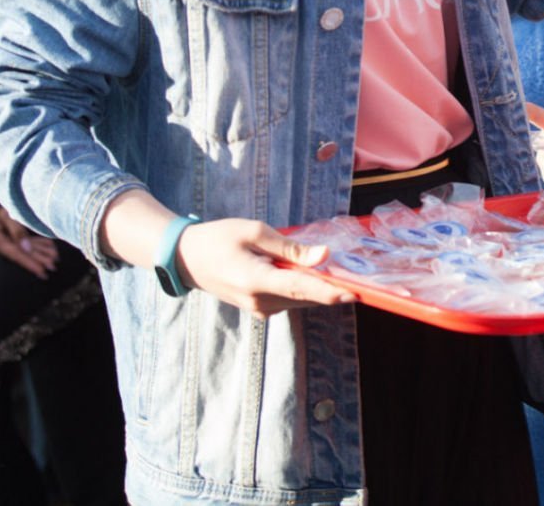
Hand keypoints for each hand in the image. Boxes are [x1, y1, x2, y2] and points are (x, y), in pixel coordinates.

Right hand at [0, 207, 60, 278]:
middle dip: (37, 260)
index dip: (28, 262)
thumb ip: (16, 229)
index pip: (13, 253)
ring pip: (25, 251)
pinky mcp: (11, 244)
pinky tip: (50, 249)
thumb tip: (27, 248)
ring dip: (40, 254)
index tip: (41, 270)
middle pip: (21, 254)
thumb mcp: (6, 214)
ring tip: (55, 258)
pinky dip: (38, 246)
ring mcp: (5, 247)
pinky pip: (25, 246)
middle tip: (53, 266)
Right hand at [176, 218, 354, 315]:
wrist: (186, 259)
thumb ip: (290, 247)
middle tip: (357, 274)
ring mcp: (259, 309)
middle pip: (306, 296)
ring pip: (300, 300)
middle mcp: (259, 302)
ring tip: (335, 269)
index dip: (329, 291)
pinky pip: (290, 300)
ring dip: (317, 287)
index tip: (353, 293)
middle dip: (331, 287)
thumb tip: (323, 255)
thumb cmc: (219, 238)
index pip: (301, 288)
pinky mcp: (259, 309)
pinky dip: (302, 288)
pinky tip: (308, 272)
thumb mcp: (254, 232)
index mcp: (256, 280)